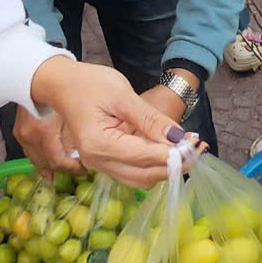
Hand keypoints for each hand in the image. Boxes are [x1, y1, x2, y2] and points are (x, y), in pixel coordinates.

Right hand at [26, 58, 188, 185]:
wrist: (63, 85)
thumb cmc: (89, 84)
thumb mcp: (122, 95)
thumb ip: (150, 119)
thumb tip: (178, 138)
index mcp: (99, 145)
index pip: (144, 157)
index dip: (174, 154)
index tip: (196, 144)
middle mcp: (98, 162)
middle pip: (145, 175)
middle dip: (175, 165)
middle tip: (198, 146)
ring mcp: (100, 165)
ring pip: (142, 177)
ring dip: (167, 166)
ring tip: (189, 146)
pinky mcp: (106, 161)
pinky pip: (134, 170)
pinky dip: (155, 163)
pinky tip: (171, 147)